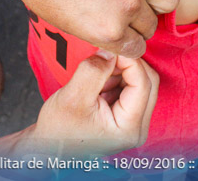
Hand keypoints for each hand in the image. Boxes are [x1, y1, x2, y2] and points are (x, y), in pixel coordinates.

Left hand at [9, 0, 178, 58]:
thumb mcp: (69, 26)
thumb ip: (102, 34)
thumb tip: (122, 36)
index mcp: (107, 31)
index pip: (138, 47)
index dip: (131, 40)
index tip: (127, 31)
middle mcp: (125, 7)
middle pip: (152, 24)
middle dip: (142, 21)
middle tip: (130, 9)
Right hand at [25, 53, 158, 155]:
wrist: (49, 148)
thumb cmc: (58, 131)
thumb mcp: (72, 97)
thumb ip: (93, 71)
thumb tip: (111, 51)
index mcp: (129, 128)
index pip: (143, 83)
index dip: (129, 60)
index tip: (109, 49)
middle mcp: (138, 128)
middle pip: (148, 82)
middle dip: (126, 66)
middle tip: (102, 60)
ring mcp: (134, 123)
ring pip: (140, 82)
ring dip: (120, 72)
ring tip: (95, 79)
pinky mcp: (127, 117)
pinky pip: (131, 88)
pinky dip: (117, 79)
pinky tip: (98, 85)